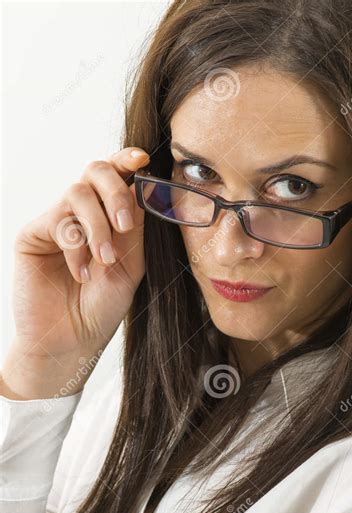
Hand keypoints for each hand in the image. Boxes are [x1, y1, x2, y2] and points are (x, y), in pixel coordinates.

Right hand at [1, 147, 149, 398]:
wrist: (73, 340)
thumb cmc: (104, 306)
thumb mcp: (130, 266)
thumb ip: (134, 229)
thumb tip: (140, 187)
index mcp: (110, 216)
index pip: (118, 177)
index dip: (127, 161)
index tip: (142, 160)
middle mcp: (84, 213)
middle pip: (96, 171)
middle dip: (115, 193)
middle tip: (124, 225)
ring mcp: (58, 221)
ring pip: (77, 193)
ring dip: (97, 226)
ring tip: (105, 260)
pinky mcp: (35, 234)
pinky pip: (59, 222)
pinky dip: (76, 246)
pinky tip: (81, 273)